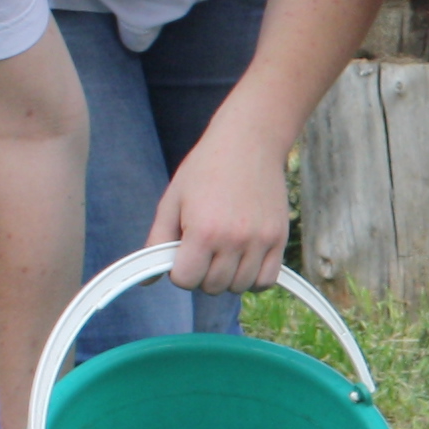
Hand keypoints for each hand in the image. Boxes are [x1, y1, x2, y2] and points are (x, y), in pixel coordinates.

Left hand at [151, 127, 289, 294]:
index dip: (180, 270)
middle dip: (202, 274)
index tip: (182, 254)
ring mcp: (260, 240)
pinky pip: (266, 280)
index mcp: (203, 231)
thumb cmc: (205, 169)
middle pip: (212, 287)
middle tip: (203, 250)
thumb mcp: (172, 200)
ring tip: (223, 253)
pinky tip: (243, 260)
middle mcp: (234, 240)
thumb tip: (149, 280)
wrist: (248, 142)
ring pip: (239, 286)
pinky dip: (253, 278)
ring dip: (227, 277)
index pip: (186, 280)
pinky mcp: (279, 238)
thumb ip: (158, 241)